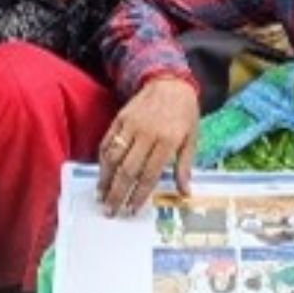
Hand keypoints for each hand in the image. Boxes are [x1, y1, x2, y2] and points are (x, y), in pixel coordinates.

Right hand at [97, 77, 198, 215]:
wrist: (170, 81)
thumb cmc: (185, 112)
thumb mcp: (192, 138)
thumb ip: (185, 166)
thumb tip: (185, 193)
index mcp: (168, 140)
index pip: (149, 174)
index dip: (138, 195)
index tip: (131, 210)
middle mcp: (147, 134)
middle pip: (128, 170)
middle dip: (117, 193)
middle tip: (110, 211)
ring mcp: (131, 125)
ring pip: (113, 157)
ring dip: (105, 179)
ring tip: (101, 196)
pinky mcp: (120, 119)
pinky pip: (107, 142)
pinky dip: (102, 160)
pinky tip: (101, 173)